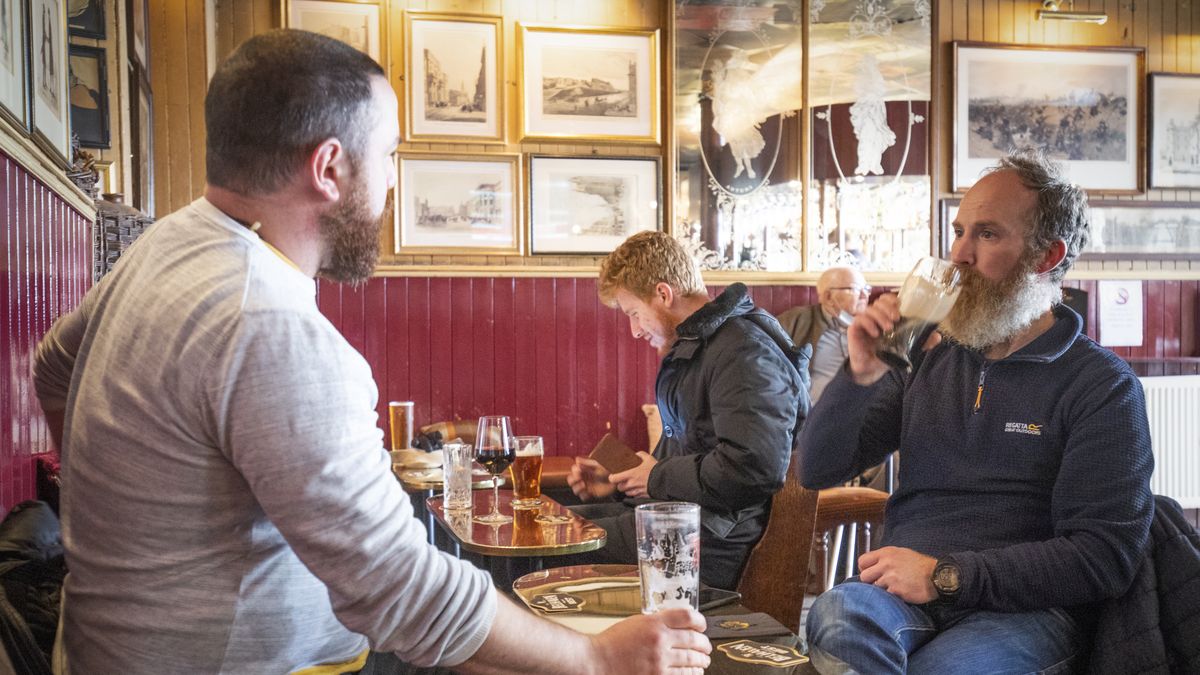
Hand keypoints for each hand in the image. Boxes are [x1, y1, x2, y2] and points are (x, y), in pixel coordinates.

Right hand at [568, 457, 615, 501]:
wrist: (616, 479)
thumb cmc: (607, 469)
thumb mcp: (597, 465)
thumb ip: (586, 463)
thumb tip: (576, 459)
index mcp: (583, 470)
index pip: (573, 471)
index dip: (574, 471)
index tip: (579, 471)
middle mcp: (583, 478)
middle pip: (571, 481)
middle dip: (573, 480)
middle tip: (579, 478)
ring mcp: (586, 486)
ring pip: (575, 490)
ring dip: (577, 488)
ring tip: (583, 485)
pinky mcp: (591, 493)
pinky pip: (583, 497)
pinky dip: (584, 495)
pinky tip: (588, 492)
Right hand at [590, 608, 710, 674]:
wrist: (597, 662)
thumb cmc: (612, 643)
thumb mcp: (636, 623)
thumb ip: (657, 623)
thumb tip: (677, 627)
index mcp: (654, 623)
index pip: (688, 617)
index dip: (700, 621)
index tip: (702, 625)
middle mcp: (660, 640)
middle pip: (695, 640)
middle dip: (704, 644)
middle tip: (706, 647)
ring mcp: (660, 661)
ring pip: (692, 660)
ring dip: (701, 661)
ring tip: (703, 661)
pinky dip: (692, 673)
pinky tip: (693, 672)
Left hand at [609, 452, 656, 497]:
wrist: (666, 480)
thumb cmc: (656, 469)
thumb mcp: (648, 458)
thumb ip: (640, 455)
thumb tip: (636, 454)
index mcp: (631, 474)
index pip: (614, 479)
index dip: (612, 478)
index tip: (614, 476)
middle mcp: (632, 484)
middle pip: (619, 488)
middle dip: (620, 484)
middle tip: (624, 480)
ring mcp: (637, 491)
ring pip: (627, 493)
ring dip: (628, 489)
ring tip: (632, 485)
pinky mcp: (642, 496)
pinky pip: (635, 496)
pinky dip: (635, 493)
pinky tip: (639, 488)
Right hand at [847, 294, 940, 385]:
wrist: (872, 370)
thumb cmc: (887, 354)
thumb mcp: (907, 347)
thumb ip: (921, 341)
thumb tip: (937, 337)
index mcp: (885, 316)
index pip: (886, 299)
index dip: (892, 299)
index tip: (900, 306)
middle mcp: (874, 316)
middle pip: (878, 301)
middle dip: (888, 307)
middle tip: (897, 318)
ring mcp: (864, 322)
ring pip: (870, 309)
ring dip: (880, 316)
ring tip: (888, 328)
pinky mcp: (854, 329)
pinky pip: (859, 319)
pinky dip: (868, 324)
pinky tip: (876, 333)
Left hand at [857, 546, 937, 603]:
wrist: (937, 576)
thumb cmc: (921, 566)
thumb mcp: (901, 554)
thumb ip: (885, 558)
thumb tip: (872, 566)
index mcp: (886, 553)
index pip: (862, 561)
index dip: (864, 569)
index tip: (869, 573)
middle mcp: (886, 564)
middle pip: (864, 576)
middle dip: (870, 582)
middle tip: (880, 583)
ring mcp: (891, 577)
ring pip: (874, 587)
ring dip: (882, 590)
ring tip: (894, 587)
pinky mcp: (896, 590)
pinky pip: (886, 596)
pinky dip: (891, 596)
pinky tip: (900, 593)